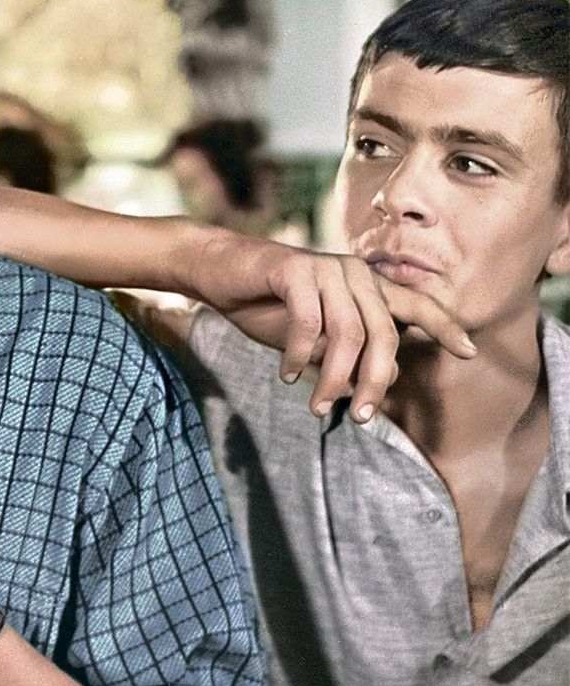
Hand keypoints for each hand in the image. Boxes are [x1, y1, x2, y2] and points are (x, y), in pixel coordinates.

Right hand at [178, 232, 475, 421]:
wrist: (215, 270)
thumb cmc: (265, 303)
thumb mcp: (313, 337)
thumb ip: (347, 354)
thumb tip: (389, 378)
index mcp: (365, 284)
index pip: (416, 304)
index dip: (445, 327)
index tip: (469, 353)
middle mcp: (353, 272)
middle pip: (384, 335)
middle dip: (374, 382)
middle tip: (358, 417)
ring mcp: (326, 268)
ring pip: (347, 335)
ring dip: (333, 379)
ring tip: (315, 405)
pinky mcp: (294, 270)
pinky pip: (308, 324)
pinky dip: (297, 357)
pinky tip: (285, 375)